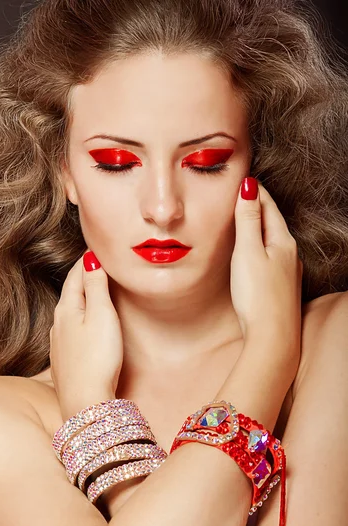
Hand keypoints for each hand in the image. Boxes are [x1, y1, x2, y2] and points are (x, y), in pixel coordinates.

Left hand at [49, 251, 123, 420]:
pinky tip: (86, 325)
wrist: (85, 402)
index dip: (87, 260)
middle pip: (71, 292)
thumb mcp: (102, 316)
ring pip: (70, 312)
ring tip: (94, 290)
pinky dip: (81, 318)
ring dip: (82, 298)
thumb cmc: (97, 359)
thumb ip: (97, 286)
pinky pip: (71, 329)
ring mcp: (59, 343)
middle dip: (83, 276)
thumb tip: (91, 258)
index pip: (76, 275)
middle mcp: (58, 324)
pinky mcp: (65, 360)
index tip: (97, 247)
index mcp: (67, 309)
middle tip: (97, 263)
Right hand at [231, 178, 302, 364]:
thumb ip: (247, 220)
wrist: (272, 336)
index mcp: (282, 242)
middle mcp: (290, 255)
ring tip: (246, 220)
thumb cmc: (257, 295)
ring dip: (260, 228)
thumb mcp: (248, 252)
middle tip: (243, 194)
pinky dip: (262, 247)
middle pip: (273, 223)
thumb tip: (250, 187)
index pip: (268, 208)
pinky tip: (256, 255)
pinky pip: (273, 257)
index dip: (255, 192)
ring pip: (273, 241)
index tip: (245, 179)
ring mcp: (289, 272)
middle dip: (258, 207)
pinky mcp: (282, 288)